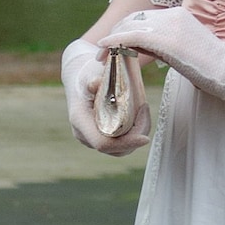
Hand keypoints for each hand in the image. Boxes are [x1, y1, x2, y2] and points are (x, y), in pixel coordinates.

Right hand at [62, 37, 152, 154]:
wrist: (79, 81)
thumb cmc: (85, 76)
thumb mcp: (88, 74)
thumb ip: (92, 79)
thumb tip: (96, 84)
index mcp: (80, 121)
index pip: (103, 143)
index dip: (125, 143)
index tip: (145, 138)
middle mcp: (84, 135)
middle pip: (116, 149)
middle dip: (136, 136)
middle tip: (144, 109)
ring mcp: (91, 139)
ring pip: (121, 149)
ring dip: (137, 134)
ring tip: (143, 111)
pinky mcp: (101, 138)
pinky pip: (120, 144)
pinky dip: (133, 134)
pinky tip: (139, 117)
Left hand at [107, 7, 224, 105]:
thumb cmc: (211, 68)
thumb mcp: (185, 51)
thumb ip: (165, 46)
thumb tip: (146, 52)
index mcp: (178, 15)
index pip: (143, 18)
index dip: (125, 30)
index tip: (114, 45)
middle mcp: (171, 15)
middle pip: (133, 19)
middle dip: (115, 34)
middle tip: (102, 52)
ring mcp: (168, 25)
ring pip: (129, 27)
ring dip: (111, 40)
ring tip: (101, 56)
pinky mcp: (164, 39)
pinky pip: (130, 37)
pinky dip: (113, 42)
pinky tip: (103, 50)